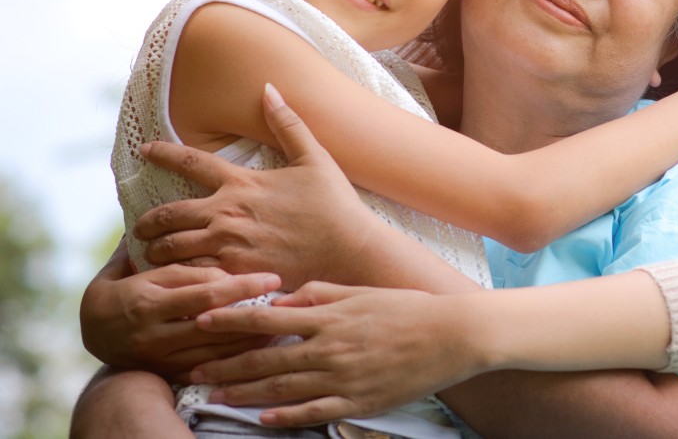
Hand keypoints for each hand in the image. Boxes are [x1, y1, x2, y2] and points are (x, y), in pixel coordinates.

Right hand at [79, 243, 280, 378]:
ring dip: (247, 326)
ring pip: (213, 340)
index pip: (193, 282)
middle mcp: (153, 324)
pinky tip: (259, 342)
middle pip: (208, 308)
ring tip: (277, 310)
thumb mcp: (118, 270)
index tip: (257, 265)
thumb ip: (145, 250)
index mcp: (144, 295)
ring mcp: (161, 350)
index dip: (228, 276)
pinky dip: (235, 353)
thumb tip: (163, 216)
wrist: (90, 343)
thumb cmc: (110, 295)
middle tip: (275, 280)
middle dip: (245, 293)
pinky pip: (208, 363)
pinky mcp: (168, 369)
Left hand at [133, 84, 379, 287]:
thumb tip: (269, 88)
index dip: (163, 153)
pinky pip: (191, 276)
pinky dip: (178, 277)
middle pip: (167, 215)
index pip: (190, 161)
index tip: (145, 150)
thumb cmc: (335, 204)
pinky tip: (175, 281)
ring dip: (157, 251)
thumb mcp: (315, 158)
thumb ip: (288, 124)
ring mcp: (228, 246)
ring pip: (171, 249)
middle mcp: (227, 213)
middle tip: (138, 229)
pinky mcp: (235, 274)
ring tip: (152, 257)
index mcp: (241, 183)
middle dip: (146, 222)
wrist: (349, 249)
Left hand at [190, 282, 482, 426]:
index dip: (233, 320)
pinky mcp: (357, 401)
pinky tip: (264, 419)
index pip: (269, 318)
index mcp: (329, 316)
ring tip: (216, 395)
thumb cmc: (407, 308)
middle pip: (266, 359)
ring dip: (245, 393)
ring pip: (282, 388)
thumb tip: (284, 297)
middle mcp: (329, 348)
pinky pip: (314, 411)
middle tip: (194, 369)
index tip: (203, 320)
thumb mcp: (361, 292)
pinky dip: (286, 417)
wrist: (449, 336)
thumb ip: (321, 293)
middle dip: (227, 364)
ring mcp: (342, 377)